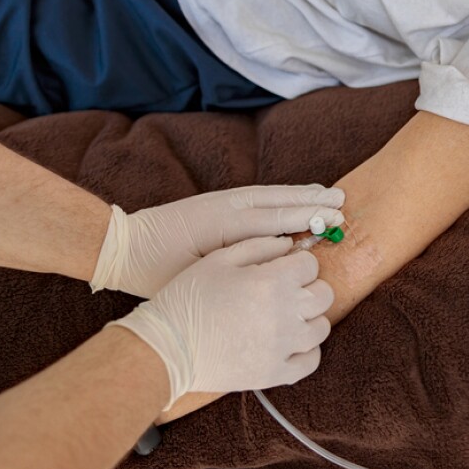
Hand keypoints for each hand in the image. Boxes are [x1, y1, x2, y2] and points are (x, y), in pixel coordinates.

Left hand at [91, 185, 343, 298]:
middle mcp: (229, 206)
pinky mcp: (221, 202)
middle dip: (313, 202)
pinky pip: (262, 195)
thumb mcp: (198, 275)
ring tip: (330, 194)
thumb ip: (239, 262)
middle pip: (280, 200)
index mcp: (225, 224)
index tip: (336, 221)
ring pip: (273, 194)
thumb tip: (280, 251)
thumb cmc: (158, 271)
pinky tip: (298, 197)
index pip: (277, 218)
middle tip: (344, 205)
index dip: (309, 219)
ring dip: (303, 194)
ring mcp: (225, 200)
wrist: (125, 248)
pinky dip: (284, 195)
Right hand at [114, 236, 334, 406]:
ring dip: (309, 318)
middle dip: (309, 287)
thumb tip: (288, 245)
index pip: (311, 265)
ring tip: (285, 317)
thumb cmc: (188, 299)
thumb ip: (258, 246)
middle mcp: (286, 314)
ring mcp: (283, 346)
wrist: (166, 347)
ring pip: (322, 327)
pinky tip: (289, 343)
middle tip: (286, 291)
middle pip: (324, 295)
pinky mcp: (276, 373)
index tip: (284, 269)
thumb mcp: (219, 260)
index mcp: (273, 281)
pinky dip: (306, 351)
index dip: (297, 264)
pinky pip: (311, 360)